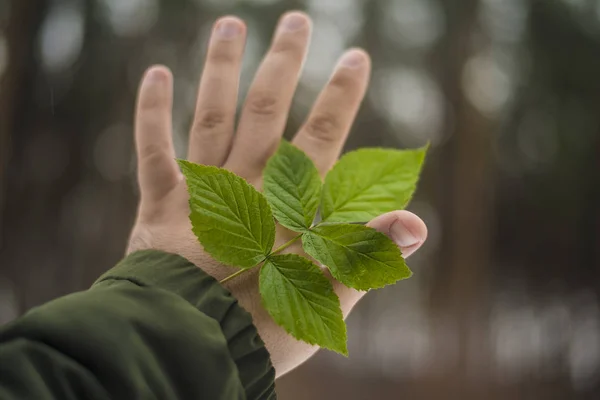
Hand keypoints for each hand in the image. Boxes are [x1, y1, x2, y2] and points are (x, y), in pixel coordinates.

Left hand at [127, 11, 427, 376]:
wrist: (192, 350)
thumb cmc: (263, 327)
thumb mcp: (327, 299)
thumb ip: (366, 255)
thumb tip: (417, 222)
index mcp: (288, 207)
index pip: (323, 138)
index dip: (342, 96)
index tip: (357, 56)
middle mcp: (245, 186)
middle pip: (267, 111)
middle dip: (284, 63)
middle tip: (296, 22)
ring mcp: (201, 192)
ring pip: (212, 117)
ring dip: (221, 69)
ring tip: (231, 25)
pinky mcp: (161, 207)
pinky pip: (154, 152)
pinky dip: (151, 113)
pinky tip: (155, 71)